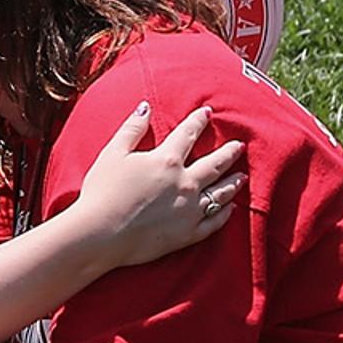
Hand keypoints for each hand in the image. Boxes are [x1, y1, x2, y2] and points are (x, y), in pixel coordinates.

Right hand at [60, 102, 246, 267]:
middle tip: (240, 146)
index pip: (188, 134)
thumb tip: (145, 107)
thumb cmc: (102, 192)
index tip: (207, 113)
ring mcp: (189, 210)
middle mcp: (185, 183)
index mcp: (167, 160)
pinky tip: (230, 210)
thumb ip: (132, 129)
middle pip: (215, 163)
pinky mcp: (187, 234)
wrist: (100, 234)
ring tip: (242, 177)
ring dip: (233, 183)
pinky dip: (224, 215)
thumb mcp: (113, 153)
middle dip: (229, 152)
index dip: (198, 121)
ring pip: (220, 193)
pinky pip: (213, 223)